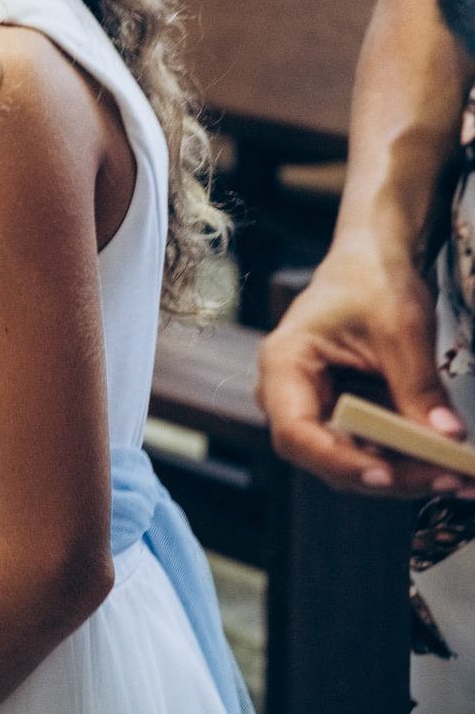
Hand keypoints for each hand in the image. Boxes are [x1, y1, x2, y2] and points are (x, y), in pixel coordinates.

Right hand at [261, 241, 467, 493]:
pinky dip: (412, 460)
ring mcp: (316, 408)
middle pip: (327, 457)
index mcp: (284, 364)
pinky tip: (449, 463)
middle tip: (448, 478)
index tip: (387, 474)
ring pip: (354, 461)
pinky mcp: (345, 416)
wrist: (373, 263)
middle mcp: (290, 395)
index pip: (297, 431)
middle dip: (389, 475)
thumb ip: (419, 386)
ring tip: (459, 475)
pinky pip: (374, 450)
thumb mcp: (400, 330)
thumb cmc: (370, 282)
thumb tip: (446, 439)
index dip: (338, 460)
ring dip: (406, 474)